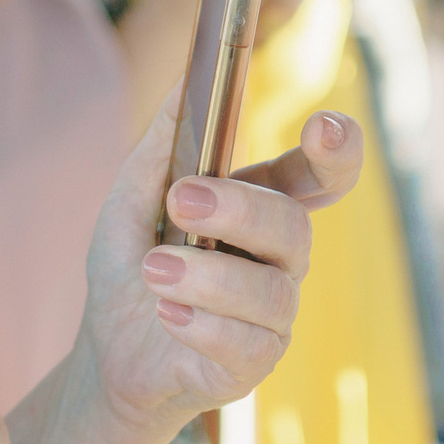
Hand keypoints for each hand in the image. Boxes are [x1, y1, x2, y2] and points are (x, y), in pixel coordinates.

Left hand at [78, 93, 360, 443]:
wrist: (107, 347)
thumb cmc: (131, 263)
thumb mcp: (134, 194)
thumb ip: (165, 142)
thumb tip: (187, 79)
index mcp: (262, 206)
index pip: (321, 176)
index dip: (337, 151)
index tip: (323, 125)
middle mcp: (279, 259)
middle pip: (293, 228)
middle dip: (240, 210)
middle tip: (181, 200)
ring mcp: (273, 314)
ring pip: (271, 293)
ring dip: (208, 276)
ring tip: (153, 268)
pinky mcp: (253, 364)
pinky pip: (248, 345)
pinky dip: (202, 324)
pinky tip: (166, 312)